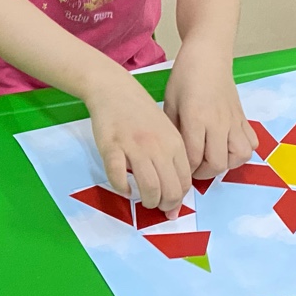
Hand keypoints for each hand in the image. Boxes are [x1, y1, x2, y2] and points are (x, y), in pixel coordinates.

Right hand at [86, 72, 190, 217]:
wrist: (114, 89)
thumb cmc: (140, 112)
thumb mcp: (166, 130)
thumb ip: (172, 156)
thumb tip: (174, 190)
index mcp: (174, 143)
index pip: (184, 182)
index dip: (178, 199)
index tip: (170, 205)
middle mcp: (158, 147)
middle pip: (170, 190)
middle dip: (164, 205)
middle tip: (157, 206)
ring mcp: (134, 147)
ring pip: (149, 188)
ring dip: (147, 201)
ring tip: (142, 200)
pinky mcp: (112, 147)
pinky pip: (119, 178)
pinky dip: (122, 189)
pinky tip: (124, 188)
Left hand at [164, 51, 256, 179]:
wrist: (209, 54)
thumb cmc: (184, 76)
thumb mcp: (170, 102)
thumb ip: (173, 128)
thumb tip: (174, 152)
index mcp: (197, 118)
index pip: (194, 156)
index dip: (185, 168)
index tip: (178, 167)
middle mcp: (219, 122)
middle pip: (217, 162)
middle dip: (203, 172)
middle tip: (193, 168)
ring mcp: (234, 120)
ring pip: (239, 156)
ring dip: (225, 163)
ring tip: (211, 158)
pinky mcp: (243, 117)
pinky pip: (251, 143)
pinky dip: (241, 151)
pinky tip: (227, 147)